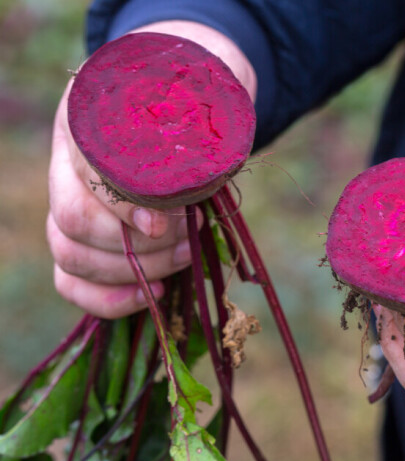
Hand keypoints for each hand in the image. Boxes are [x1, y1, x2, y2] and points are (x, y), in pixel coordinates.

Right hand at [47, 21, 256, 317]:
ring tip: (185, 255)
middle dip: (138, 244)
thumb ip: (199, 121)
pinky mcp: (83, 236)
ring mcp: (70, 201)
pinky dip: (107, 298)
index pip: (85, 173)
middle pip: (72, 222)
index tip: (167, 221)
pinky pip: (71, 280)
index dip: (125, 206)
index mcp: (88, 119)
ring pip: (69, 254)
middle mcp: (68, 160)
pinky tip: (153, 293)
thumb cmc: (198, 92)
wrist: (189, 87)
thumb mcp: (204, 92)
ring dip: (132, 271)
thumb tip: (200, 182)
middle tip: (189, 237)